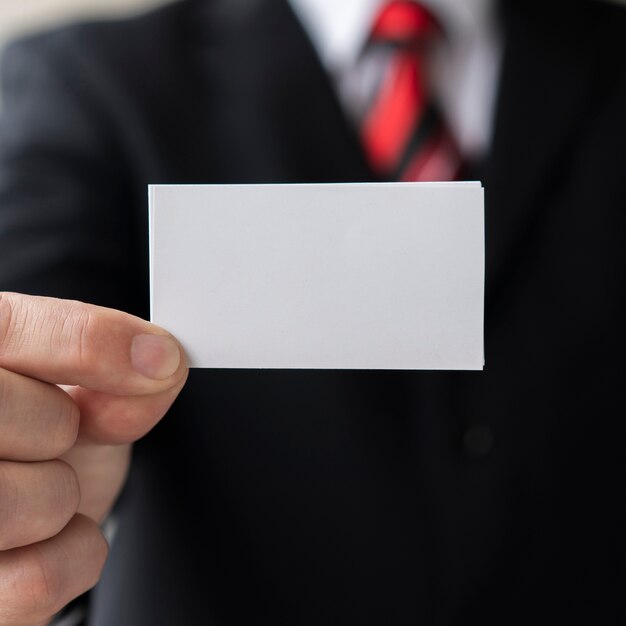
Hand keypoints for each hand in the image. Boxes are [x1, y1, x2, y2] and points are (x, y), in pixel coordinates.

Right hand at [0, 293, 187, 625]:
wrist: (7, 510)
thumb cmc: (26, 434)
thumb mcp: (72, 386)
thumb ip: (110, 366)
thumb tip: (159, 363)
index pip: (15, 329)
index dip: (97, 343)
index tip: (162, 359)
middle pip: (46, 423)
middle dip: (70, 431)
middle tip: (48, 438)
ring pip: (40, 502)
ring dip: (65, 498)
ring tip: (36, 486)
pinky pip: (36, 580)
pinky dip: (69, 559)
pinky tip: (42, 539)